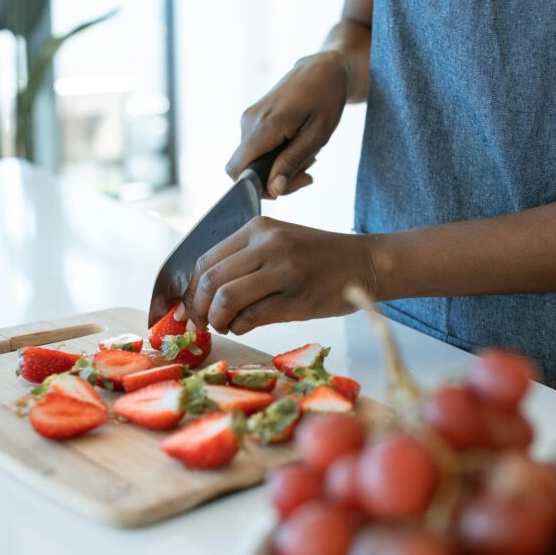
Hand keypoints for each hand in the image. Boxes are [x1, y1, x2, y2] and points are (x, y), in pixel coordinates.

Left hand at [176, 216, 377, 334]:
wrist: (366, 263)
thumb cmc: (319, 259)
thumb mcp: (279, 244)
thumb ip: (244, 261)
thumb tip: (202, 295)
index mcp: (258, 228)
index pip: (205, 260)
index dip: (190, 290)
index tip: (189, 310)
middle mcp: (268, 243)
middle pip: (210, 280)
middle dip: (198, 309)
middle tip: (202, 324)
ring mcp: (283, 269)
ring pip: (226, 298)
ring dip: (218, 319)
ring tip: (226, 326)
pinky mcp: (297, 297)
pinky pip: (251, 316)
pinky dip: (239, 327)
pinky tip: (244, 327)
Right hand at [226, 51, 349, 197]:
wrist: (322, 69)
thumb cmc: (325, 99)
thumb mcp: (317, 136)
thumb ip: (292, 163)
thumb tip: (273, 190)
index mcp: (264, 126)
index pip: (237, 171)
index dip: (256, 187)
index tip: (285, 185)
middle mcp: (249, 122)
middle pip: (246, 169)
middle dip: (275, 179)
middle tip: (307, 173)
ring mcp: (248, 119)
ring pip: (252, 161)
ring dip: (279, 166)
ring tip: (307, 154)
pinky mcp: (252, 119)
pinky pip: (256, 149)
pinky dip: (276, 155)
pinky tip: (297, 146)